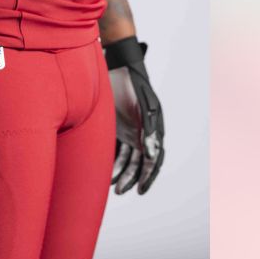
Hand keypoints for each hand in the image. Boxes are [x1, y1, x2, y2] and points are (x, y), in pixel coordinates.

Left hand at [105, 36, 164, 194]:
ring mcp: (131, 131)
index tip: (140, 190)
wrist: (117, 67)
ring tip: (112, 185)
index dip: (148, 176)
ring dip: (121, 172)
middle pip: (140, 162)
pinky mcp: (119, 128)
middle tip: (120, 191)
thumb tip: (152, 153)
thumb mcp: (140, 105)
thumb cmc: (131, 85)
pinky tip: (105, 172)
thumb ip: (147, 128)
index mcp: (153, 129)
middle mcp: (144, 133)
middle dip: (131, 178)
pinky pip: (118, 150)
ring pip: (128, 159)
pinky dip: (113, 161)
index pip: (154, 158)